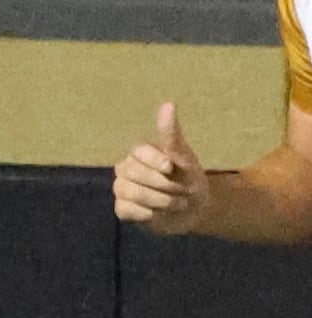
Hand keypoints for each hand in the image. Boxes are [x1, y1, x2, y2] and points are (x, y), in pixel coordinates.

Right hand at [113, 101, 211, 230]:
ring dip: (160, 200)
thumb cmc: (189, 178)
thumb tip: (168, 104)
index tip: (172, 168)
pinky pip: (127, 209)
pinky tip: (159, 213)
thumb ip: (172, 134)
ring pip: (131, 192)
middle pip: (134, 174)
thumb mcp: (185, 156)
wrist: (194, 209)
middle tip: (182, 191)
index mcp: (139, 153)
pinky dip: (147, 213)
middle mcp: (125, 169)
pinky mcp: (122, 208)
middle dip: (163, 185)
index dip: (155, 161)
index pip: (138, 153)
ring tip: (177, 203)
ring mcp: (122, 189)